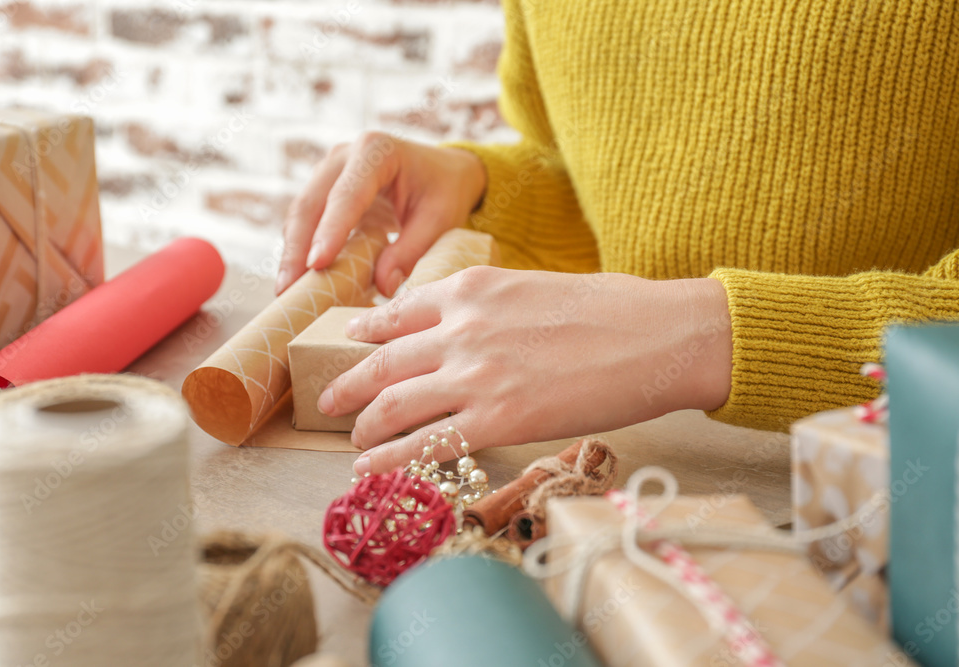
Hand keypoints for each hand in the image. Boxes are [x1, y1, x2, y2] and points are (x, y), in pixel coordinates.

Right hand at [276, 133, 485, 296]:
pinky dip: (300, 251)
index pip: (347, 194)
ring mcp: (328, 172)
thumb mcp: (439, 219)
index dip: (330, 230)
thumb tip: (383, 287)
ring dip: (292, 253)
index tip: (317, 264)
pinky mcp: (323, 192)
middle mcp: (344, 156)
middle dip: (297, 248)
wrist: (442, 172)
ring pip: (300, 214)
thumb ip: (411, 250)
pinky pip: (305, 223)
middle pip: (310, 203)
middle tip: (289, 288)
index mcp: (376, 151)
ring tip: (287, 291)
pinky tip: (298, 281)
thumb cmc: (443, 191)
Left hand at [315, 267, 732, 474]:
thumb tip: (458, 333)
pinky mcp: (497, 421)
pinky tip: (370, 469)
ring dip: (362, 426)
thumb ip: (485, 308)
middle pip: (381, 362)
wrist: (659, 336)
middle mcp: (461, 328)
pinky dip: (389, 460)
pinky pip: (426, 444)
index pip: (396, 313)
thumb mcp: (532, 288)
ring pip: (392, 405)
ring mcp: (475, 375)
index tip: (351, 347)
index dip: (365, 335)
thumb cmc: (610, 311)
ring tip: (352, 439)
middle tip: (329, 400)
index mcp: (471, 288)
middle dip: (347, 385)